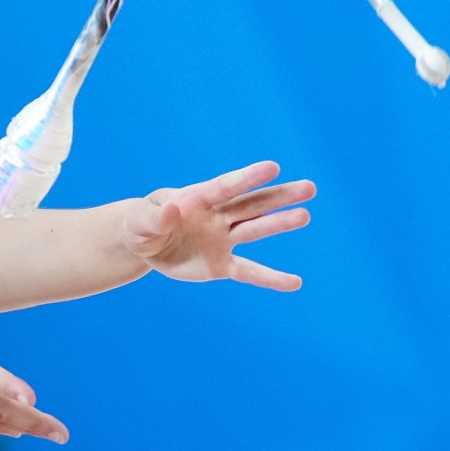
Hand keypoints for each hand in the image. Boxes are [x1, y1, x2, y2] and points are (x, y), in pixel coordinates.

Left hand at [121, 160, 314, 289]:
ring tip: (305, 215)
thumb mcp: (140, 221)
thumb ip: (156, 217)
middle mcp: (216, 216)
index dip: (247, 178)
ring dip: (279, 224)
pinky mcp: (221, 265)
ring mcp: (222, 240)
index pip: (225, 187)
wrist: (143, 244)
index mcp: (196, 199)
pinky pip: (249, 272)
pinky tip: (294, 283)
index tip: (272, 167)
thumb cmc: (141, 224)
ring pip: (255, 230)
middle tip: (309, 187)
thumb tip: (173, 209)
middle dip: (279, 196)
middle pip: (252, 204)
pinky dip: (271, 278)